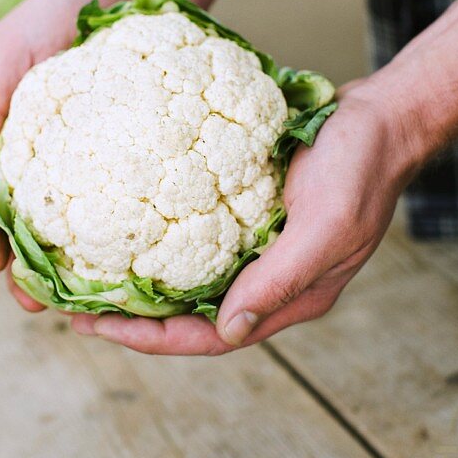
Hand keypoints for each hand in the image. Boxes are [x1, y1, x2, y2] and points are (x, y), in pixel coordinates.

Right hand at [0, 0, 127, 303]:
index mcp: (12, 141)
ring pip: (80, 226)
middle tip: (35, 305)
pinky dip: (126, 235)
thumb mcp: (12, 48)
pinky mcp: (140, 154)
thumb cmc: (60, 9)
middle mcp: (52, 160)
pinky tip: (137, 262)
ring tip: (82, 302)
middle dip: (26, 271)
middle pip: (31, 228)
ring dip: (73, 267)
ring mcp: (97, 162)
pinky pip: (131, 200)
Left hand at [71, 83, 419, 353]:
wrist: (381, 119)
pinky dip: (160, 241)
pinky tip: (129, 226)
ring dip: (142, 284)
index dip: (151, 338)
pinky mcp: (249, 215)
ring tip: (90, 277)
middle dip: (135, 320)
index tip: (97, 327)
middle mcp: (267, 279)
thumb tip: (229, 328)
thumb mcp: (327, 227)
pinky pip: (196, 239)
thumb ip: (280, 279)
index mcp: (288, 295)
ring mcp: (258, 248)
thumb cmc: (360, 169)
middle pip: (191, 316)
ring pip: (189, 281)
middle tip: (76, 309)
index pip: (209, 336)